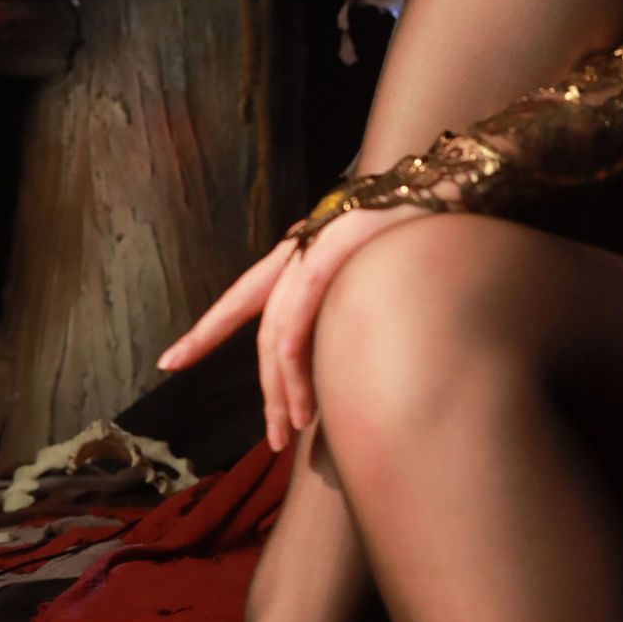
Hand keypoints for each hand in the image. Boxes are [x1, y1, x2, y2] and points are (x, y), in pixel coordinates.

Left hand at [157, 205, 426, 452]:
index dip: (206, 332)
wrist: (453, 182)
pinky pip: (300, 315)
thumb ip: (350, 295)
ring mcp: (313, 250)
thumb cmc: (425, 225)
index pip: (243, 298)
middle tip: (274, 439)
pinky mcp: (331, 251)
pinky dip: (294, 358)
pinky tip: (302, 394)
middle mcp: (298, 249)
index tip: (168, 362)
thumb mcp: (378, 263)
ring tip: (295, 428)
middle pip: (264, 333)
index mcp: (302, 251)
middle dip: (266, 392)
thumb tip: (344, 341)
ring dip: (284, 389)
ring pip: (278, 334)